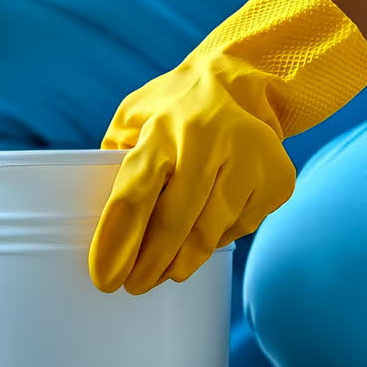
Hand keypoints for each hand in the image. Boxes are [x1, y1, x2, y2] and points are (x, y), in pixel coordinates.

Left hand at [88, 0, 366, 293]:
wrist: (242, 80)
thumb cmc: (169, 109)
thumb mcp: (129, 120)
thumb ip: (111, 162)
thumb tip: (90, 220)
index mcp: (160, 131)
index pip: (133, 197)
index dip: (117, 244)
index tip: (104, 279)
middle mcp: (206, 143)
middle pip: (172, 226)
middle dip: (148, 266)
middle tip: (132, 287)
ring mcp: (248, 161)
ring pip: (208, 235)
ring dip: (180, 263)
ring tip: (161, 274)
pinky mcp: (276, 179)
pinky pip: (238, 228)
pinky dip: (215, 240)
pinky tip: (200, 236)